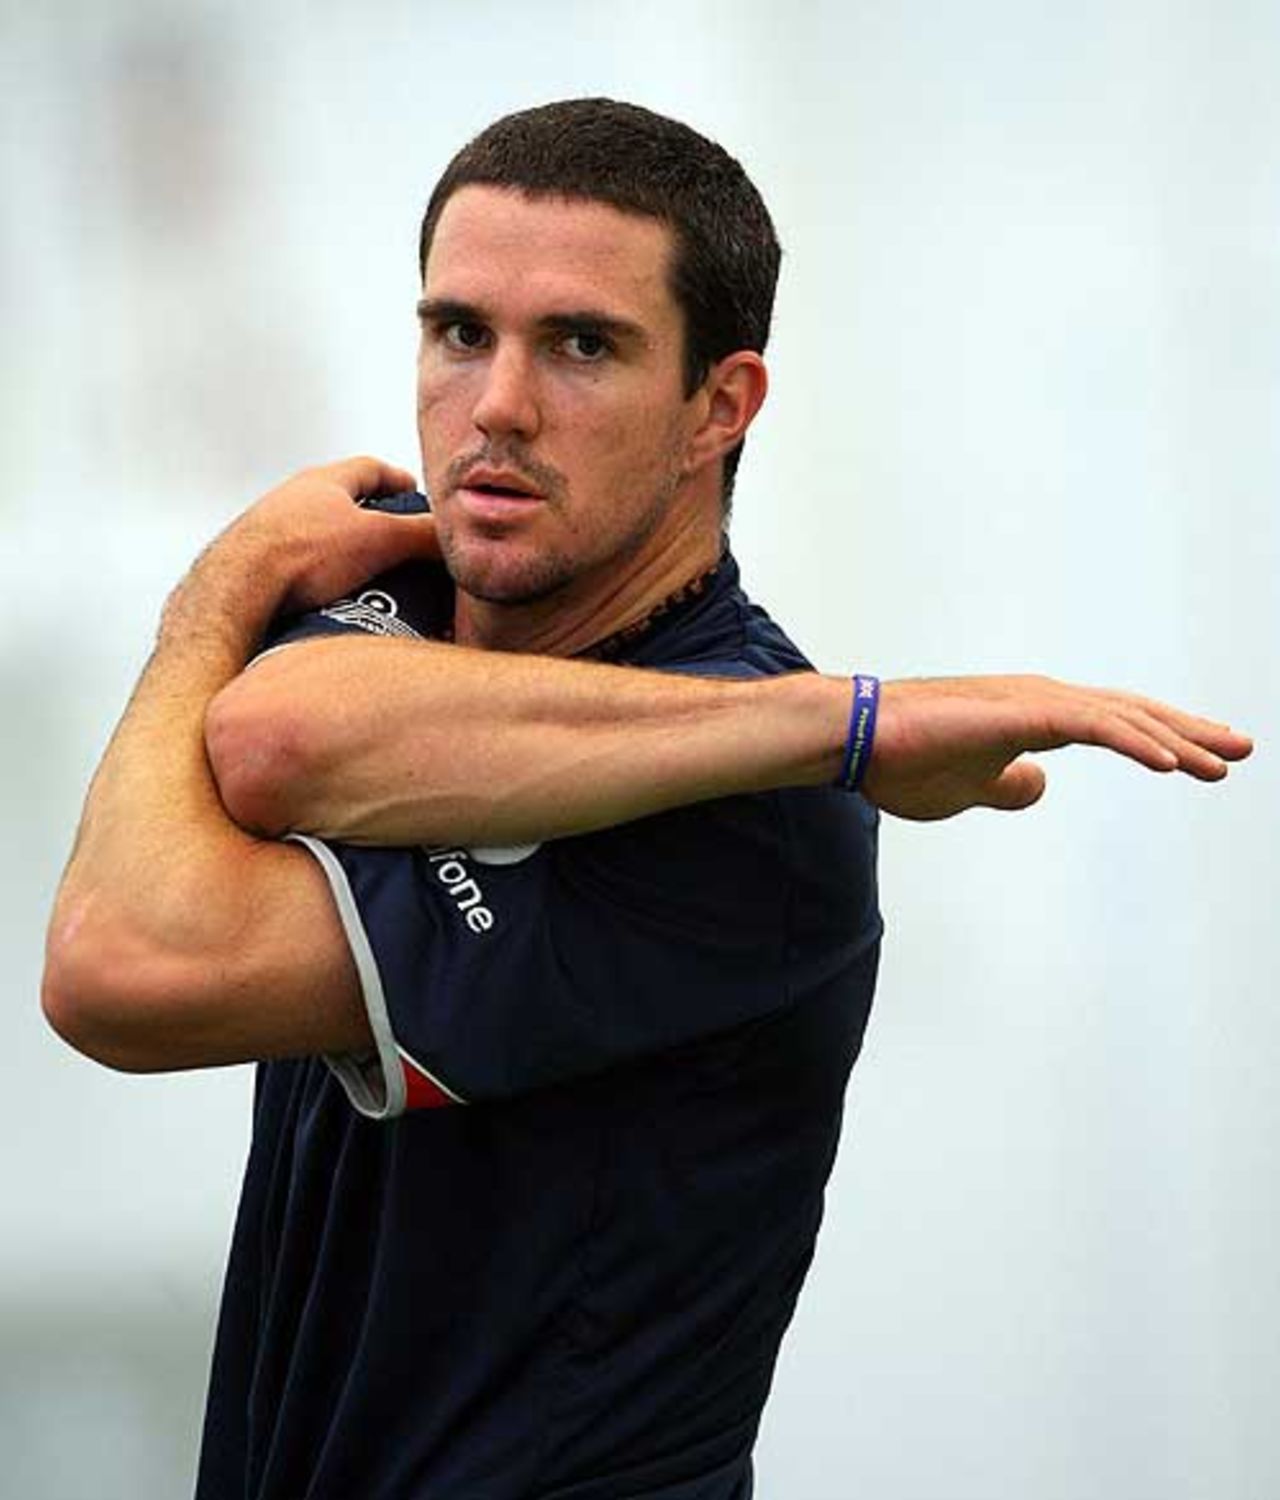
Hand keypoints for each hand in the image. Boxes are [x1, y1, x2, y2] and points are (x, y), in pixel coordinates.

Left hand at [202, 456, 440, 615]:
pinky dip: (325, 580)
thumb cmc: (296, 555)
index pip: (369, 468)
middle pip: (343, 503)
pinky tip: (338, 601)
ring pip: (322, 538)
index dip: (397, 480)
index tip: (413, 491)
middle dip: (374, 522)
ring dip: (348, 554)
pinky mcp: (260, 567)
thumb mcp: (378, 540)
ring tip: (374, 580)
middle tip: (399, 542)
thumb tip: (450, 538)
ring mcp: (273, 533)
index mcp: (322, 482)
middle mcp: (294, 501)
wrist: (235, 590)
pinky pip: (304, 568)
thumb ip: (420, 536)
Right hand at [862, 675, 1252, 820]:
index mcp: (1032, 717)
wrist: (854, 740)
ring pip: (1121, 718)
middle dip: (1189, 732)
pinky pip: (1092, 727)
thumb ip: (1007, 787)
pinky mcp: (1018, 712)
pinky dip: (1135, 743)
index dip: (1161, 740)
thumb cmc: (900, 762)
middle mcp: (1041, 699)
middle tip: (1241, 749)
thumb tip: (1040, 787)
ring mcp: (1031, 701)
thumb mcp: (968, 790)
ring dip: (1176, 740)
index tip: (1204, 760)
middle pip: (1131, 715)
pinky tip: (1170, 765)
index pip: (1113, 725)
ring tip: (1221, 763)